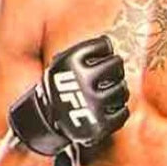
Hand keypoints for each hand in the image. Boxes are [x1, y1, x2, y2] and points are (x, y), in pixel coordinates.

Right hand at [9, 36, 128, 155]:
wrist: (43, 120)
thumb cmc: (58, 87)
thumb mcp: (60, 63)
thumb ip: (82, 51)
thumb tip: (108, 41)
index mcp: (72, 62)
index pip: (104, 45)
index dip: (104, 49)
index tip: (100, 56)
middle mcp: (84, 81)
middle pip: (117, 65)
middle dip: (114, 68)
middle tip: (109, 73)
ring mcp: (93, 104)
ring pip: (122, 89)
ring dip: (118, 89)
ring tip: (108, 90)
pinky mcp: (99, 124)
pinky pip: (122, 113)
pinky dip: (119, 110)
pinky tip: (110, 107)